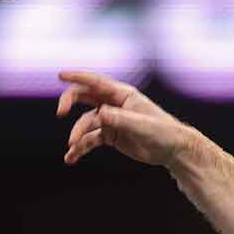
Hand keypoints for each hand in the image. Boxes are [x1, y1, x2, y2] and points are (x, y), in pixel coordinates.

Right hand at [57, 70, 214, 168]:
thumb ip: (119, 118)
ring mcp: (111, 120)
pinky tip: (71, 158)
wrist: (172, 150)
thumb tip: (99, 114)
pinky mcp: (110, 135)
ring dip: (77, 135)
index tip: (60, 75)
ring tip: (72, 148)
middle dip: (69, 102)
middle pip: (84, 97)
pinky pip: (90, 140)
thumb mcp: (140, 125)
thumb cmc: (162, 132)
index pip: (96, 82)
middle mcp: (114, 104)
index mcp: (123, 94)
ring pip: (86, 123)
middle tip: (61, 113)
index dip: (78, 77)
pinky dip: (80, 148)